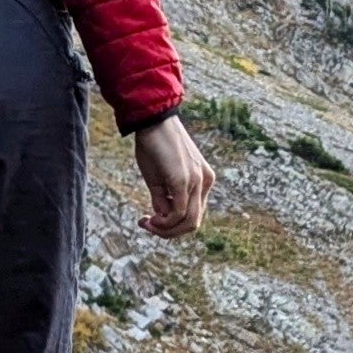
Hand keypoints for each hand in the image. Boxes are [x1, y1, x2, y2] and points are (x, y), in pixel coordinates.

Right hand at [134, 115, 213, 239]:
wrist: (151, 120)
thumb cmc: (154, 145)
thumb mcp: (159, 178)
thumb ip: (164, 199)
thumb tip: (162, 218)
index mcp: (203, 180)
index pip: (194, 214)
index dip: (173, 225)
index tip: (150, 219)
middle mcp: (205, 181)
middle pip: (194, 223)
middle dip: (170, 232)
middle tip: (147, 225)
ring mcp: (196, 181)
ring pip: (189, 222)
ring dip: (166, 230)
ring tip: (147, 223)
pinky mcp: (183, 179)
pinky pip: (179, 213)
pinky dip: (164, 223)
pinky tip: (150, 219)